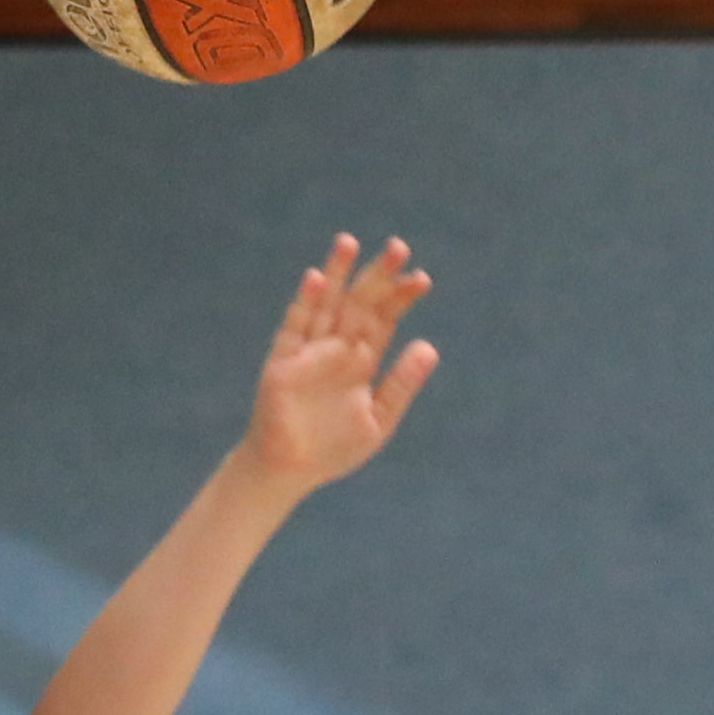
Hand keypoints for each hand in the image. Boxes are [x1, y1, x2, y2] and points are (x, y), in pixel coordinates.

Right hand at [235, 234, 438, 493]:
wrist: (288, 472)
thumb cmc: (333, 449)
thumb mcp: (378, 420)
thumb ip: (401, 385)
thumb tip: (430, 347)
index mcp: (361, 359)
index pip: (383, 318)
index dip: (401, 297)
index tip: (421, 280)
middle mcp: (336, 347)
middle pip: (359, 303)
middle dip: (377, 276)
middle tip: (399, 247)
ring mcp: (309, 351)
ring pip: (325, 304)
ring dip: (338, 273)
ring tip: (350, 242)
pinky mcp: (283, 362)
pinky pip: (294, 327)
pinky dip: (305, 302)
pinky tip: (318, 278)